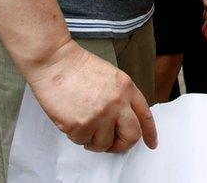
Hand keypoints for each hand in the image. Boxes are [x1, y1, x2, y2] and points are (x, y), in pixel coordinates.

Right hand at [26, 41, 156, 152]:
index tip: (151, 144)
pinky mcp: (81, 125)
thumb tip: (122, 120)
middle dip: (122, 145)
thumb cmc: (77, 68)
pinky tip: (71, 121)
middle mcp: (118, 103)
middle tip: (112, 145)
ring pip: (104, 144)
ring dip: (94, 141)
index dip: (150, 133)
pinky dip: (77, 136)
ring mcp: (100, 115)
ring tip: (85, 127)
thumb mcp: (111, 77)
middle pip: (131, 135)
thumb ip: (121, 97)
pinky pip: (82, 141)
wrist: (55, 62)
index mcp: (127, 89)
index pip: (145, 116)